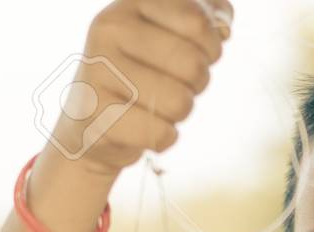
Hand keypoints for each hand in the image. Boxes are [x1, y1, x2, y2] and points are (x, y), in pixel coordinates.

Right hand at [50, 0, 232, 178]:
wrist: (89, 122)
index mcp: (130, 4)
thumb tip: (224, 25)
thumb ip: (204, 17)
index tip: (199, 54)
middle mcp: (109, 30)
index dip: (211, 46)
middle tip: (179, 85)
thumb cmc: (141, 72)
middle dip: (197, 82)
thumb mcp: (167, 34)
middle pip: (192, 63)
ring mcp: (99, 72)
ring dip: (180, 112)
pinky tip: (144, 127)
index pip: (196, 21)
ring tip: (159, 105)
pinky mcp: (97, 116)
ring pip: (179, 102)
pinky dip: (163, 137)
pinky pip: (161, 133)